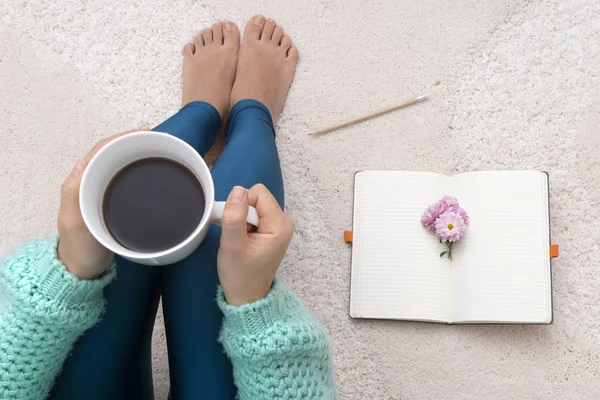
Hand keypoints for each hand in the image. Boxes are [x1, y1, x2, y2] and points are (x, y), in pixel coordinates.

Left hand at [57, 129, 147, 279]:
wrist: (84, 270)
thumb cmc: (79, 250)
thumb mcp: (74, 224)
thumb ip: (73, 195)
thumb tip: (81, 164)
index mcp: (81, 182)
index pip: (101, 150)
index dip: (122, 138)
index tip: (145, 134)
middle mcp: (92, 182)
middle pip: (114, 153)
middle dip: (136, 143)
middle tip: (160, 142)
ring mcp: (104, 191)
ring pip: (122, 165)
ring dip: (140, 156)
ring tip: (161, 153)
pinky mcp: (115, 202)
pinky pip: (128, 179)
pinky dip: (142, 172)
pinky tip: (156, 173)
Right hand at [217, 184, 293, 305]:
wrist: (247, 296)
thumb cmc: (240, 274)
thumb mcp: (232, 245)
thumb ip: (234, 216)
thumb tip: (237, 189)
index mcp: (280, 224)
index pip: (258, 193)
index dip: (241, 204)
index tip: (234, 225)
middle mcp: (285, 221)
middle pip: (258, 197)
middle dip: (242, 211)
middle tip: (236, 235)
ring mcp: (280, 225)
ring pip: (255, 205)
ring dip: (243, 218)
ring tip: (239, 239)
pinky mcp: (273, 229)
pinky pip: (256, 214)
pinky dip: (246, 223)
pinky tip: (243, 239)